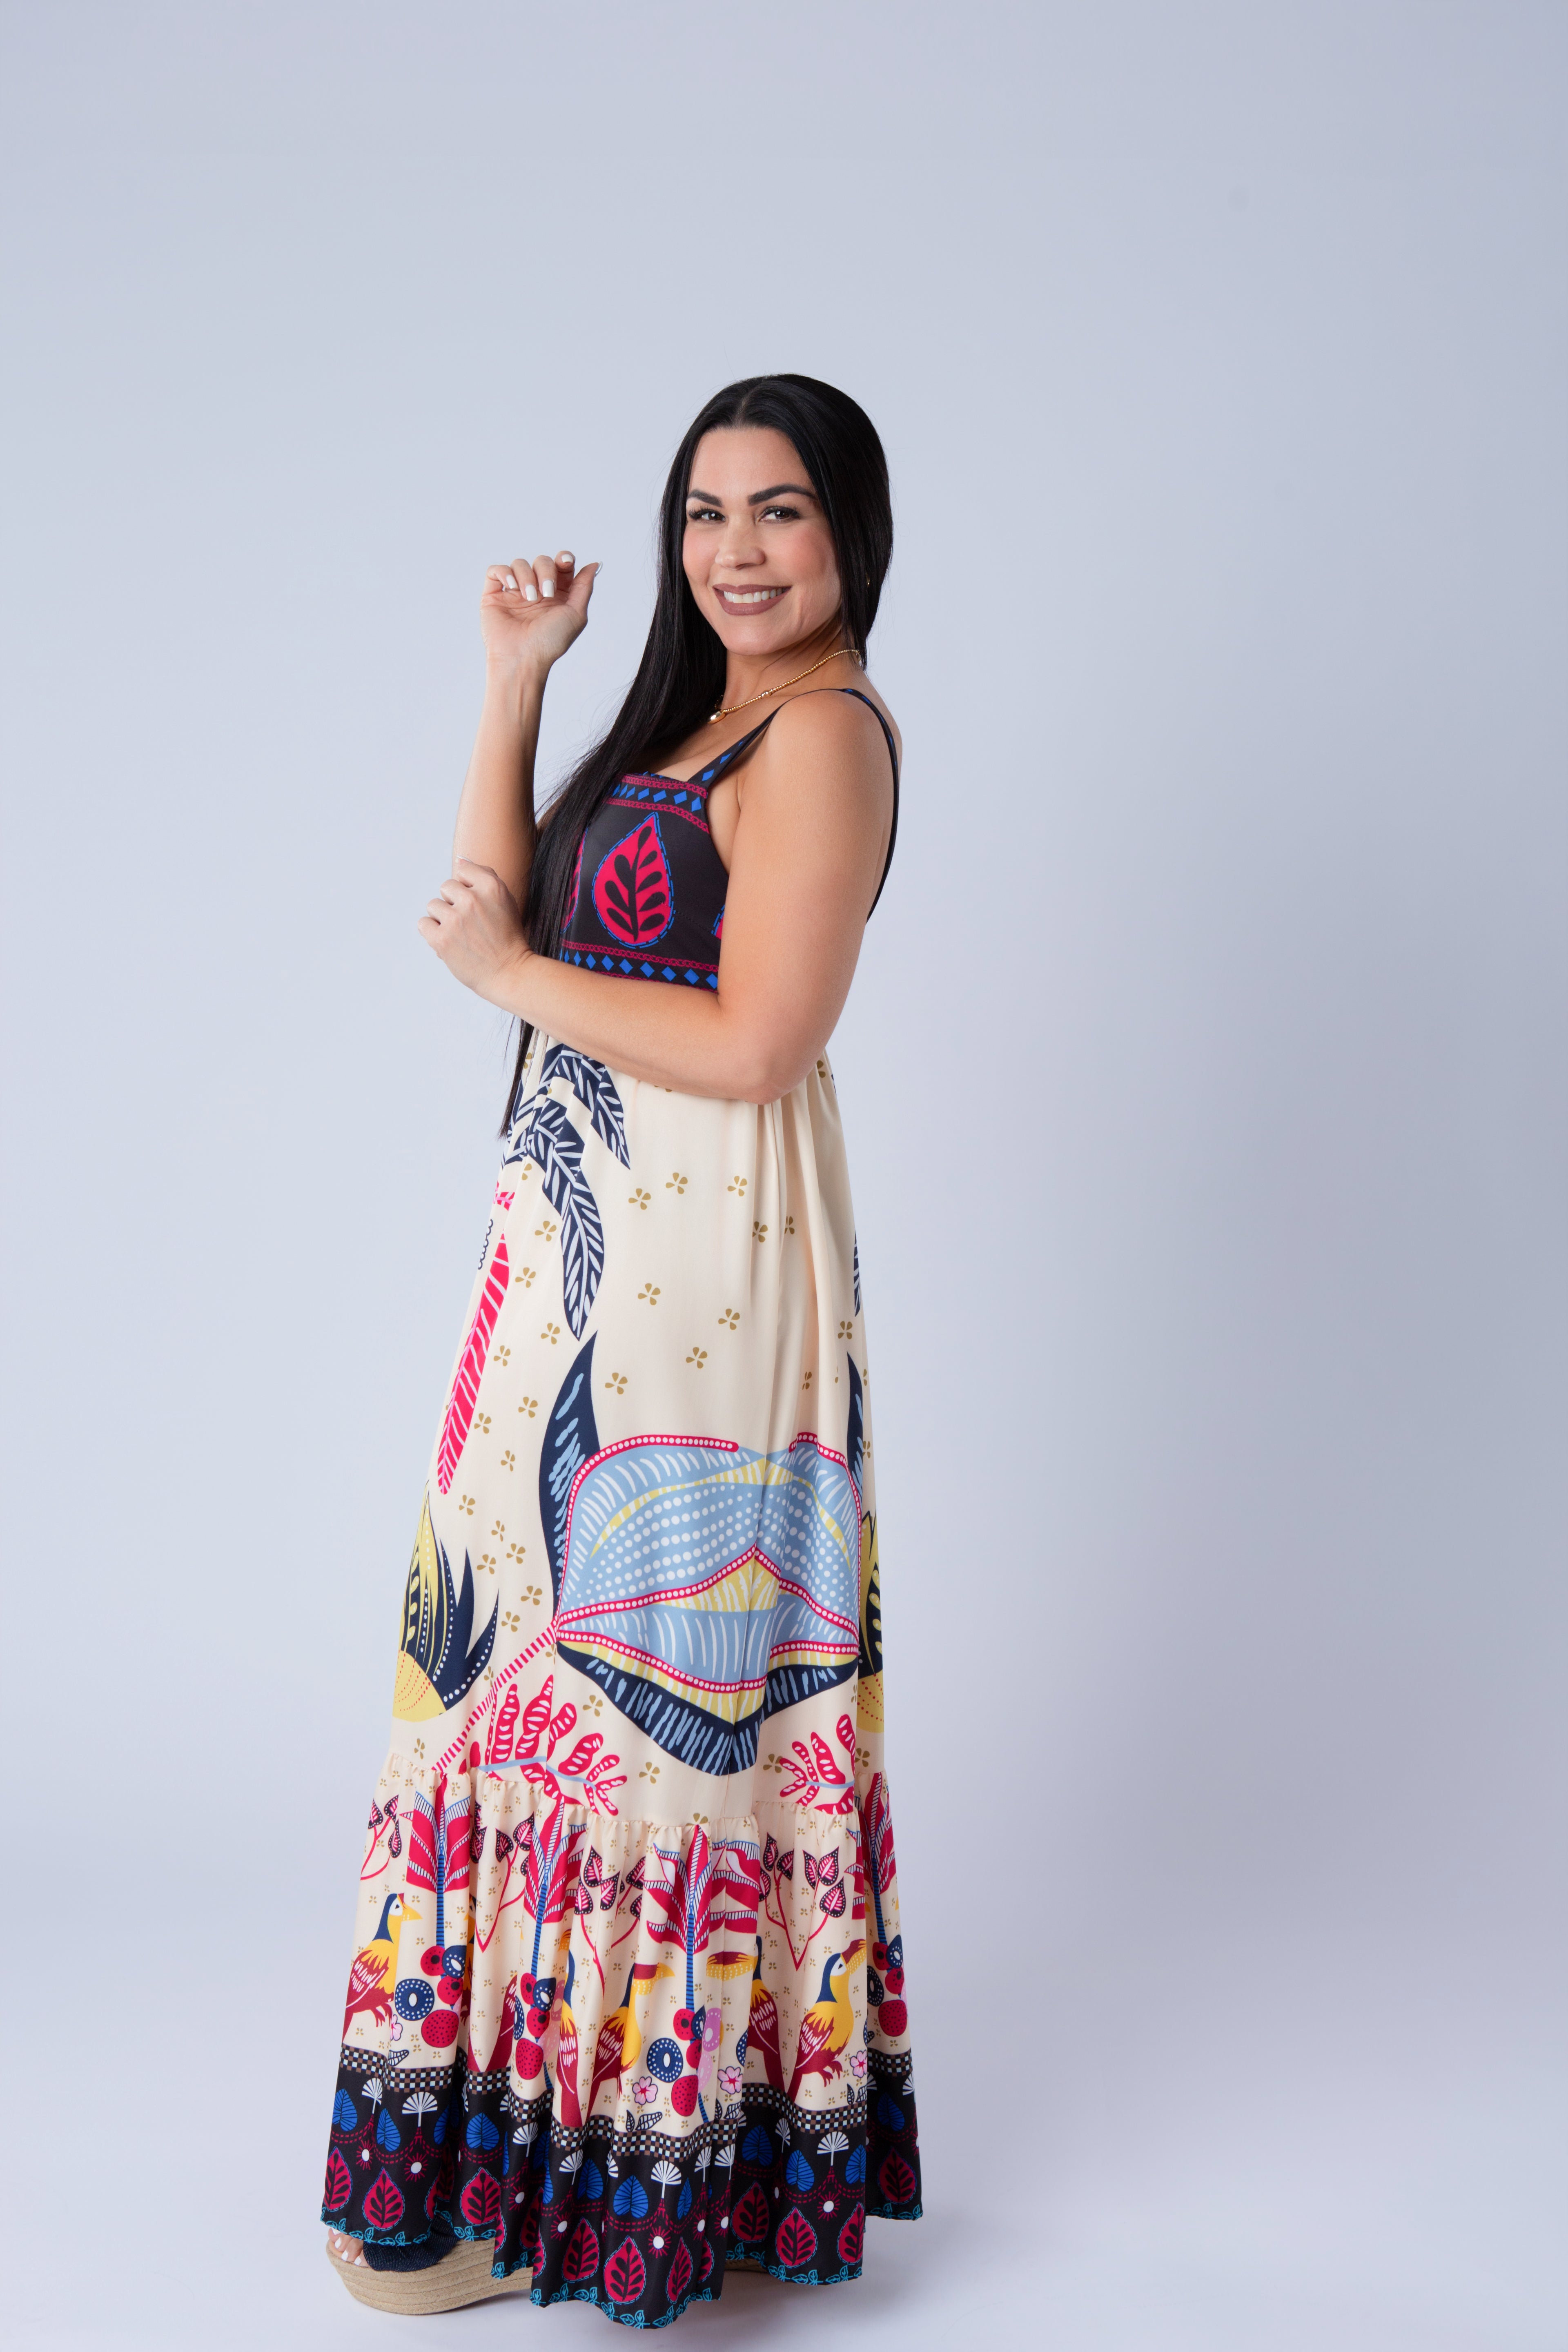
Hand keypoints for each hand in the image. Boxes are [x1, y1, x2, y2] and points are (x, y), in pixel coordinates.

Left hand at [418, 859, 530, 1003]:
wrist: (508, 972)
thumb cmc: (507, 936)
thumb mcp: (505, 900)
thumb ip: (484, 876)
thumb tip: (459, 858)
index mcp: (491, 886)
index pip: (462, 869)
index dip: (467, 886)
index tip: (478, 904)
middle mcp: (473, 899)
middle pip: (446, 887)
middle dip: (454, 902)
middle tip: (470, 923)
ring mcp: (455, 919)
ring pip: (433, 905)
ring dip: (443, 918)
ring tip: (460, 933)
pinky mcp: (441, 939)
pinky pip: (423, 923)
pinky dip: (432, 932)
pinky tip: (448, 940)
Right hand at [481, 550, 598, 676]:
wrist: (523, 658)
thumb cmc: (550, 642)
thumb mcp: (576, 614)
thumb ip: (584, 587)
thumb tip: (594, 564)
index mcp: (557, 594)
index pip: (561, 565)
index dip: (564, 558)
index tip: (565, 562)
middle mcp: (536, 590)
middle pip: (542, 561)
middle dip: (546, 571)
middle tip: (546, 593)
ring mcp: (514, 592)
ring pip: (520, 563)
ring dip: (527, 576)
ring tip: (529, 598)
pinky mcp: (494, 595)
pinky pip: (496, 570)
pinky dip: (504, 573)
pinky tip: (512, 587)